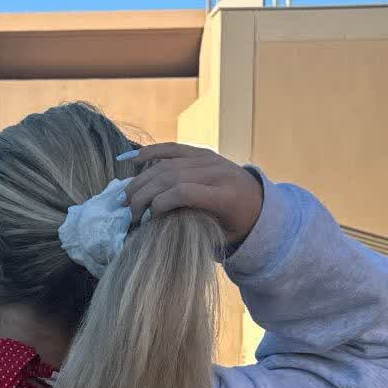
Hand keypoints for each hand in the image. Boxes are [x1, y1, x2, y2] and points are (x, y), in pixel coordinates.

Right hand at [118, 141, 263, 249]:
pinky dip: (151, 153)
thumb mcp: (221, 238)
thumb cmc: (238, 227)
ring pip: (167, 164)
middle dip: (145, 194)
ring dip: (142, 180)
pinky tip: (132, 161)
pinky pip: (173, 149)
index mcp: (226, 196)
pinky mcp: (203, 152)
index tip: (149, 220)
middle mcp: (218, 172)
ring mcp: (210, 159)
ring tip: (126, 197)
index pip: (183, 192)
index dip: (160, 204)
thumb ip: (195, 230)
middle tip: (130, 212)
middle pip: (171, 177)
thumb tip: (158, 227)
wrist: (260, 204)